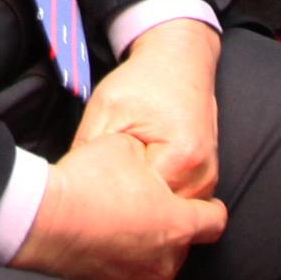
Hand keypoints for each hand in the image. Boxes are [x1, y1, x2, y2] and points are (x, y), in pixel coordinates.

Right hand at [10, 125, 224, 279]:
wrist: (44, 220)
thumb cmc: (88, 181)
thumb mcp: (125, 147)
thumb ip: (149, 157)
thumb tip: (148, 159)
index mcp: (177, 222)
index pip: (215, 221)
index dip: (212, 209)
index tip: (205, 206)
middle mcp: (165, 258)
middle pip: (182, 246)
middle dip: (171, 230)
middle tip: (149, 213)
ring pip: (154, 267)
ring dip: (146, 252)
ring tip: (124, 234)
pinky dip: (120, 269)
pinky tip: (104, 253)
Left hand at [73, 20, 221, 200]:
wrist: (179, 60)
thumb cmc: (144, 81)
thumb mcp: (107, 109)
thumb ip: (91, 149)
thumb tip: (73, 187)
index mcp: (181, 158)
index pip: (142, 207)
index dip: (111, 206)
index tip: (90, 199)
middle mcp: (202, 174)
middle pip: (160, 218)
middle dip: (128, 216)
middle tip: (97, 204)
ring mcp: (207, 179)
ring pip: (171, 217)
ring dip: (144, 213)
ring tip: (115, 198)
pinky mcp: (205, 178)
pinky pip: (178, 205)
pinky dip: (157, 204)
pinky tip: (135, 192)